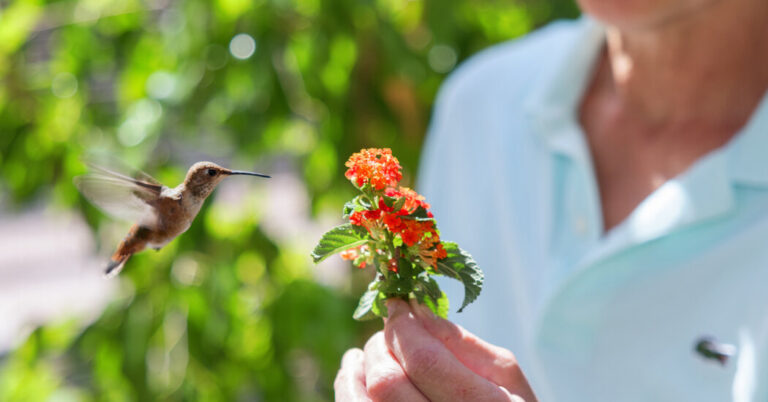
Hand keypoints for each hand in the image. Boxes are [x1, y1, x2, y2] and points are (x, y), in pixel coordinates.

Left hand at [334, 299, 536, 400]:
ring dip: (357, 369)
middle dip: (381, 346)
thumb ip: (460, 342)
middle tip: (388, 332)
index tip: (396, 305)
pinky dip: (348, 390)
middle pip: (387, 382)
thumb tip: (415, 309)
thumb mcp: (504, 375)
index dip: (402, 326)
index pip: (424, 359)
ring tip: (360, 354)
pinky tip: (354, 375)